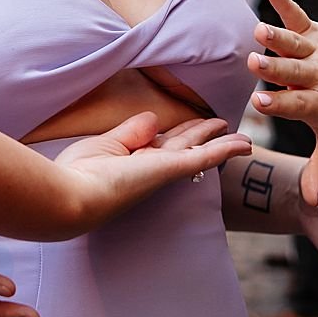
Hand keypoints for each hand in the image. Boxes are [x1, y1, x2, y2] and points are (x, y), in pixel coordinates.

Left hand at [54, 112, 252, 231]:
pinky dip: (226, 149)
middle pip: (183, 145)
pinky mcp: (172, 168)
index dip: (174, 131)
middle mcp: (150, 167)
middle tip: (222, 125)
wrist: (72, 196)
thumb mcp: (106, 144)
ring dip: (221, 142)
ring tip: (243, 138)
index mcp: (132, 161)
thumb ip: (131, 132)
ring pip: (199, 151)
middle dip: (203, 135)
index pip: (158, 143)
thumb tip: (156, 119)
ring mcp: (163, 169)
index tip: (188, 124)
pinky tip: (245, 145)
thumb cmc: (78, 174)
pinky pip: (205, 156)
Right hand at [248, 0, 317, 202]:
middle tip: (254, 62)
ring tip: (258, 29)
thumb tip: (312, 201)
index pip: (298, 105)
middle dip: (274, 68)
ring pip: (295, 44)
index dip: (280, 104)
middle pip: (294, 72)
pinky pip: (299, 16)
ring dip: (277, 36)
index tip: (261, 102)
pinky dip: (286, 2)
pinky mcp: (317, 31)